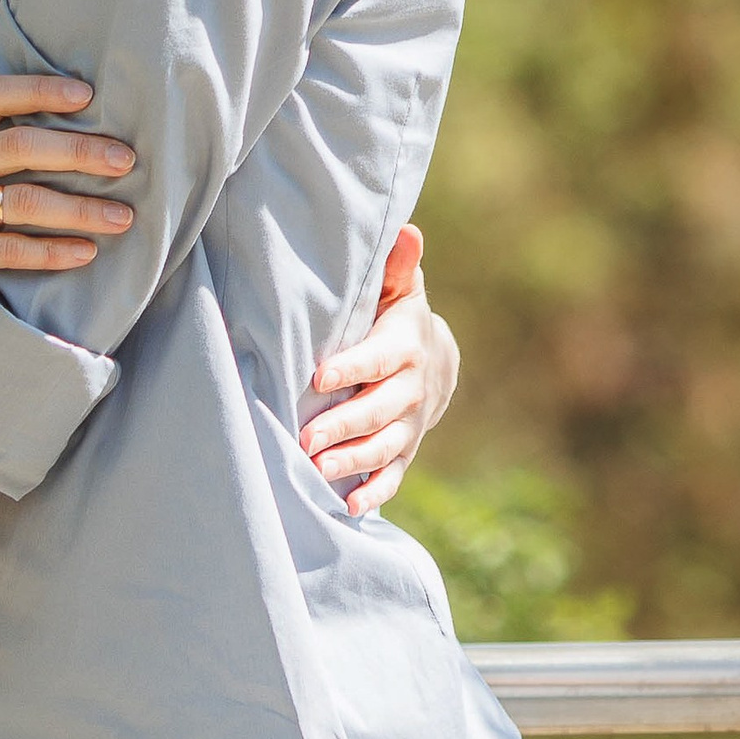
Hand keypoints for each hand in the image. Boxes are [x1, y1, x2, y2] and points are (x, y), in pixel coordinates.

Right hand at [0, 73, 137, 322]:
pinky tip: (86, 253)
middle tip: (126, 160)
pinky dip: (53, 251)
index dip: (40, 89)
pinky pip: (8, 249)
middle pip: (19, 145)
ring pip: (21, 200)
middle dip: (79, 150)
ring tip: (123, 217)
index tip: (88, 95)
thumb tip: (59, 131)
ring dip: (80, 209)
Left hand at [301, 225, 458, 518]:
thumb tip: (406, 231)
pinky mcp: (405, 450)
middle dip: (343, 425)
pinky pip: (392, 475)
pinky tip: (347, 506)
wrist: (433, 359)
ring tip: (317, 471)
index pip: (377, 359)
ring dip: (351, 461)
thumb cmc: (396, 315)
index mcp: (404, 346)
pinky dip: (373, 491)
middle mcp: (410, 389)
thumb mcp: (399, 289)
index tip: (318, 377)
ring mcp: (410, 424)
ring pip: (383, 447)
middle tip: (306, 437)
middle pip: (378, 410)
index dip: (351, 368)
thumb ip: (396, 268)